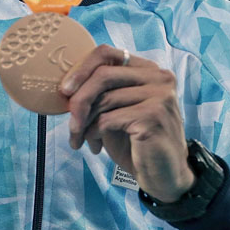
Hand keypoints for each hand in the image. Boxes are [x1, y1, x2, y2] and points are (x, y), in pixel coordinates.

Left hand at [60, 44, 195, 202]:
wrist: (164, 177)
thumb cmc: (136, 143)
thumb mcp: (118, 110)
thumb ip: (102, 92)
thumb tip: (67, 85)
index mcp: (149, 70)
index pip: (108, 53)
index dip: (81, 69)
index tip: (65, 90)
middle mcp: (159, 77)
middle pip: (103, 75)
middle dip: (78, 100)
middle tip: (70, 124)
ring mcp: (159, 96)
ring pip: (103, 99)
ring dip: (82, 122)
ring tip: (78, 139)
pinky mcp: (153, 116)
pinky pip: (107, 120)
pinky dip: (93, 134)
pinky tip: (95, 146)